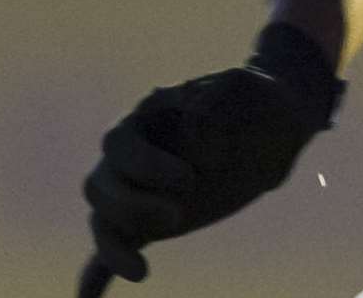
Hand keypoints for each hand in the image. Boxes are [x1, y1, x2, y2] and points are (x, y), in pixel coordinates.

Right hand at [79, 24, 343, 292]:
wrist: (274, 126)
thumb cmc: (255, 99)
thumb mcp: (244, 86)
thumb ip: (216, 97)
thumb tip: (192, 131)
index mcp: (148, 115)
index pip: (118, 143)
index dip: (145, 166)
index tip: (190, 180)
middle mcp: (135, 153)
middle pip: (100, 184)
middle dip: (130, 205)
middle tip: (179, 215)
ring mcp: (141, 188)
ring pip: (102, 218)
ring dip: (114, 246)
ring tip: (142, 272)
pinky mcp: (153, 221)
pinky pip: (113, 246)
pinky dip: (98, 271)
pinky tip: (88, 297)